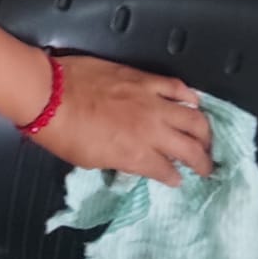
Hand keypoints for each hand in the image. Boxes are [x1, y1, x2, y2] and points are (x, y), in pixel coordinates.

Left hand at [34, 55, 212, 185]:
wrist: (51, 94)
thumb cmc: (64, 133)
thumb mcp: (93, 161)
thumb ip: (120, 161)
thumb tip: (134, 161)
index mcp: (137, 155)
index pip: (167, 171)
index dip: (175, 178)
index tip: (177, 180)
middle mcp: (151, 131)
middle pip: (190, 147)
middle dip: (202, 160)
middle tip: (206, 164)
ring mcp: (151, 102)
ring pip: (193, 117)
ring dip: (204, 131)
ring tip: (206, 138)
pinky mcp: (145, 79)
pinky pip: (176, 87)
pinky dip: (190, 96)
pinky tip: (195, 102)